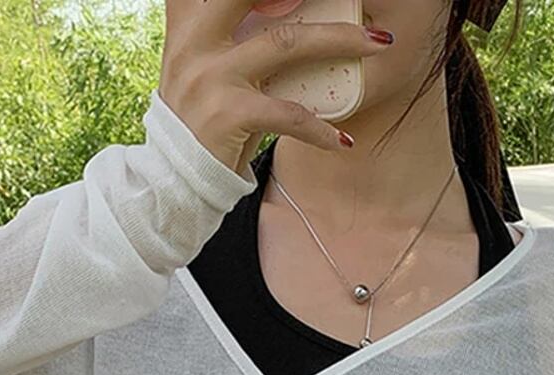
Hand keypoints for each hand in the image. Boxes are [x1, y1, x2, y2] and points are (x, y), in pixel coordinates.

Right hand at [159, 0, 394, 173]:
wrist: (175, 178)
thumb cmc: (201, 121)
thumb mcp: (204, 67)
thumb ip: (229, 36)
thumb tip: (285, 13)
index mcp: (188, 21)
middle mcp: (195, 41)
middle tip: (351, 0)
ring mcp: (211, 77)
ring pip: (286, 43)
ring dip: (340, 41)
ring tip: (377, 45)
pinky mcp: (228, 115)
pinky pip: (288, 115)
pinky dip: (321, 130)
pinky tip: (344, 141)